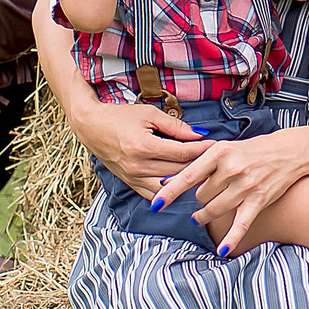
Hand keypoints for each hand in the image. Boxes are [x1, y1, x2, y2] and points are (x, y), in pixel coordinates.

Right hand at [67, 95, 209, 196]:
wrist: (91, 127)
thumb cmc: (120, 117)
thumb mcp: (149, 114)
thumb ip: (176, 126)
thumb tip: (200, 135)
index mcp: (144, 147)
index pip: (183, 153)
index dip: (203, 149)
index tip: (217, 145)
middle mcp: (138, 166)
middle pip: (178, 171)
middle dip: (200, 165)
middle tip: (216, 160)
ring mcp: (133, 177)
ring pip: (168, 187)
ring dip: (187, 181)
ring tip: (203, 173)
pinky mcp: (129, 183)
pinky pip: (154, 195)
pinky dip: (169, 192)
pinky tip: (182, 185)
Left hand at [157, 128, 308, 251]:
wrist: (290, 152)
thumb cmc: (254, 150)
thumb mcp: (226, 148)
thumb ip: (202, 164)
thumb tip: (170, 181)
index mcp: (220, 152)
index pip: (188, 176)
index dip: (169, 192)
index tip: (155, 204)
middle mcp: (232, 169)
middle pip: (201, 195)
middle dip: (200, 197)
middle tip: (207, 193)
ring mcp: (246, 186)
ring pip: (213, 209)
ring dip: (204, 215)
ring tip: (201, 215)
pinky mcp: (258, 200)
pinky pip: (241, 223)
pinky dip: (231, 238)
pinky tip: (222, 249)